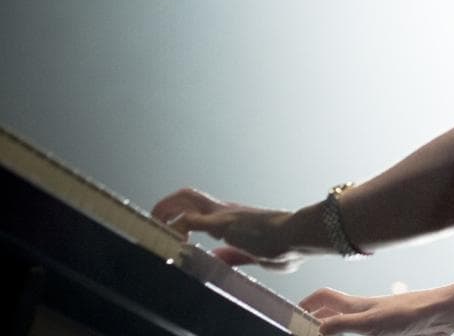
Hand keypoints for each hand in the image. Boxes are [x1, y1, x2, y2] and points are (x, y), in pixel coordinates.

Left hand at [152, 188, 305, 270]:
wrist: (298, 235)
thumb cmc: (288, 245)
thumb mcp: (257, 255)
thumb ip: (234, 256)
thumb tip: (216, 258)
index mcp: (234, 218)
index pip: (201, 206)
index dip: (181, 212)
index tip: (168, 227)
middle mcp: (225, 211)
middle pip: (187, 196)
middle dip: (165, 206)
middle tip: (153, 222)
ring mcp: (222, 215)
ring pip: (184, 200)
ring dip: (165, 212)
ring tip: (155, 227)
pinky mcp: (221, 223)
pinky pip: (188, 221)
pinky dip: (175, 229)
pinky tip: (174, 241)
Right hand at [301, 287, 453, 335]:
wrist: (442, 314)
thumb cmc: (410, 314)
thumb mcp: (371, 323)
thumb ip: (344, 325)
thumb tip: (317, 328)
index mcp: (356, 305)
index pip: (324, 297)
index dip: (306, 303)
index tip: (291, 316)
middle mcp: (364, 311)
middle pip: (333, 313)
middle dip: (316, 321)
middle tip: (304, 332)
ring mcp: (377, 321)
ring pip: (348, 324)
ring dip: (334, 330)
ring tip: (322, 335)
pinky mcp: (389, 331)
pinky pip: (365, 333)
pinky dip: (354, 335)